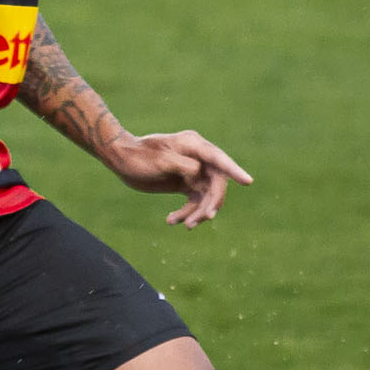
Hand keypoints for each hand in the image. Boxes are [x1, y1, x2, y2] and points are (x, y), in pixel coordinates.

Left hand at [101, 130, 254, 226]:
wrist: (122, 159)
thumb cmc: (139, 156)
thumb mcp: (159, 160)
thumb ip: (182, 165)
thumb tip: (198, 173)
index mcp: (194, 145)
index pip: (219, 159)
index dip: (234, 170)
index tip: (248, 181)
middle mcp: (198, 158)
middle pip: (216, 183)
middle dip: (212, 202)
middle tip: (203, 218)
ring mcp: (193, 171)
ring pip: (207, 196)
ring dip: (199, 212)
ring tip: (185, 224)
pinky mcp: (186, 184)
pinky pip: (194, 202)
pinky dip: (187, 213)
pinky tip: (171, 220)